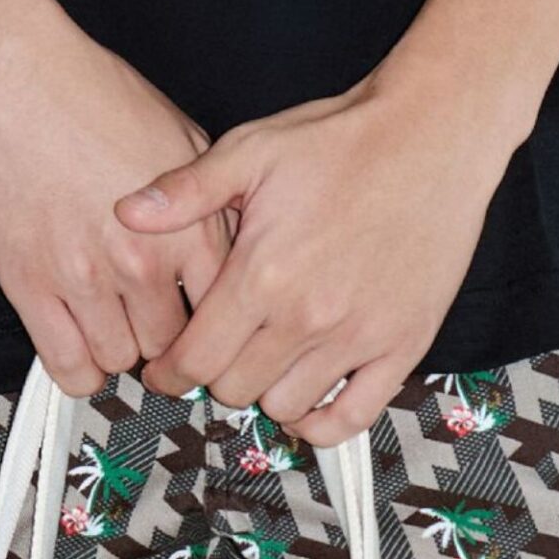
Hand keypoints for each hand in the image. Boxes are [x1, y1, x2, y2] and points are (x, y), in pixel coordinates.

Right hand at [0, 0, 229, 394]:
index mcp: (187, 229)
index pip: (219, 316)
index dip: (209, 325)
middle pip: (169, 349)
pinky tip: (79, 343)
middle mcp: (140, 262)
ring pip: (119, 361)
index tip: (197, 326)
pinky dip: (79, 370)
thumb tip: (228, 253)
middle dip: (160, 340)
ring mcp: (84, 279)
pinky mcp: (31, 287)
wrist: (13, 74)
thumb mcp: (179, 138)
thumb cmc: (92, 94)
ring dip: (116, 349)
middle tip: (146, 320)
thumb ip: (207, 204)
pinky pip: (69, 368)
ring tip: (109, 319)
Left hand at [115, 76, 516, 442]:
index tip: (166, 370)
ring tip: (268, 361)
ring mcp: (355, 338)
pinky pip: (349, 418)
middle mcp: (306, 317)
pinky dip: (321, 422)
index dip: (171, 372)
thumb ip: (188, 191)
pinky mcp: (399, 347)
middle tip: (222, 352)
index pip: (196, 360)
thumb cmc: (343, 140)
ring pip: (285, 407)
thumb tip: (126, 213)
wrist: (432, 136)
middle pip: (235, 390)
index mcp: (262, 274)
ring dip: (268, 392)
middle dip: (218, 374)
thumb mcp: (253, 149)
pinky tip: (309, 396)